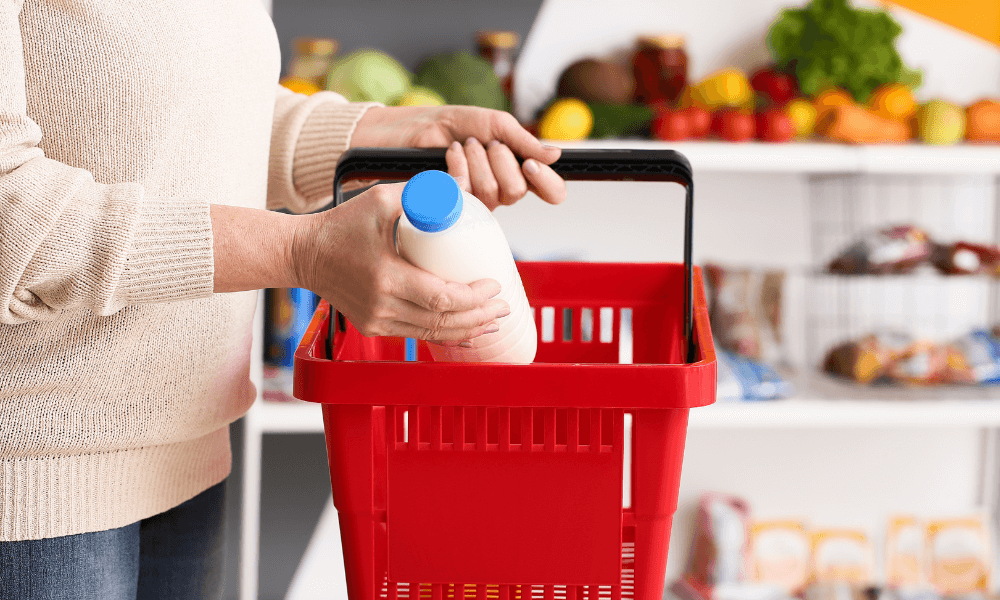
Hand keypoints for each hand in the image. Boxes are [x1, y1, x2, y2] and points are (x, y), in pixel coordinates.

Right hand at [292, 182, 509, 343]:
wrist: (303, 254)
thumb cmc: (340, 225)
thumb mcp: (380, 200)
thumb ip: (419, 194)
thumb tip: (458, 192)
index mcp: (386, 277)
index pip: (442, 299)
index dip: (474, 297)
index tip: (494, 284)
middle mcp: (381, 306)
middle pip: (443, 321)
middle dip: (480, 316)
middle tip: (504, 305)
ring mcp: (376, 321)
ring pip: (432, 333)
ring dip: (467, 328)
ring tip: (493, 319)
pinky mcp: (373, 326)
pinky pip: (417, 335)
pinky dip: (445, 333)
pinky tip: (466, 331)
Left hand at [351, 105, 566, 209]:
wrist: (417, 128)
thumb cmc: (456, 124)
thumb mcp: (495, 124)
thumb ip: (524, 141)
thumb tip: (555, 155)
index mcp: (520, 171)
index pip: (551, 192)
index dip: (547, 183)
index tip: (530, 164)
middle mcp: (503, 190)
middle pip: (518, 191)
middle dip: (500, 159)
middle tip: (485, 144)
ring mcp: (480, 201)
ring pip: (493, 193)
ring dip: (477, 160)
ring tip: (464, 146)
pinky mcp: (456, 206)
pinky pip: (468, 194)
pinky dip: (459, 166)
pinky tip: (450, 155)